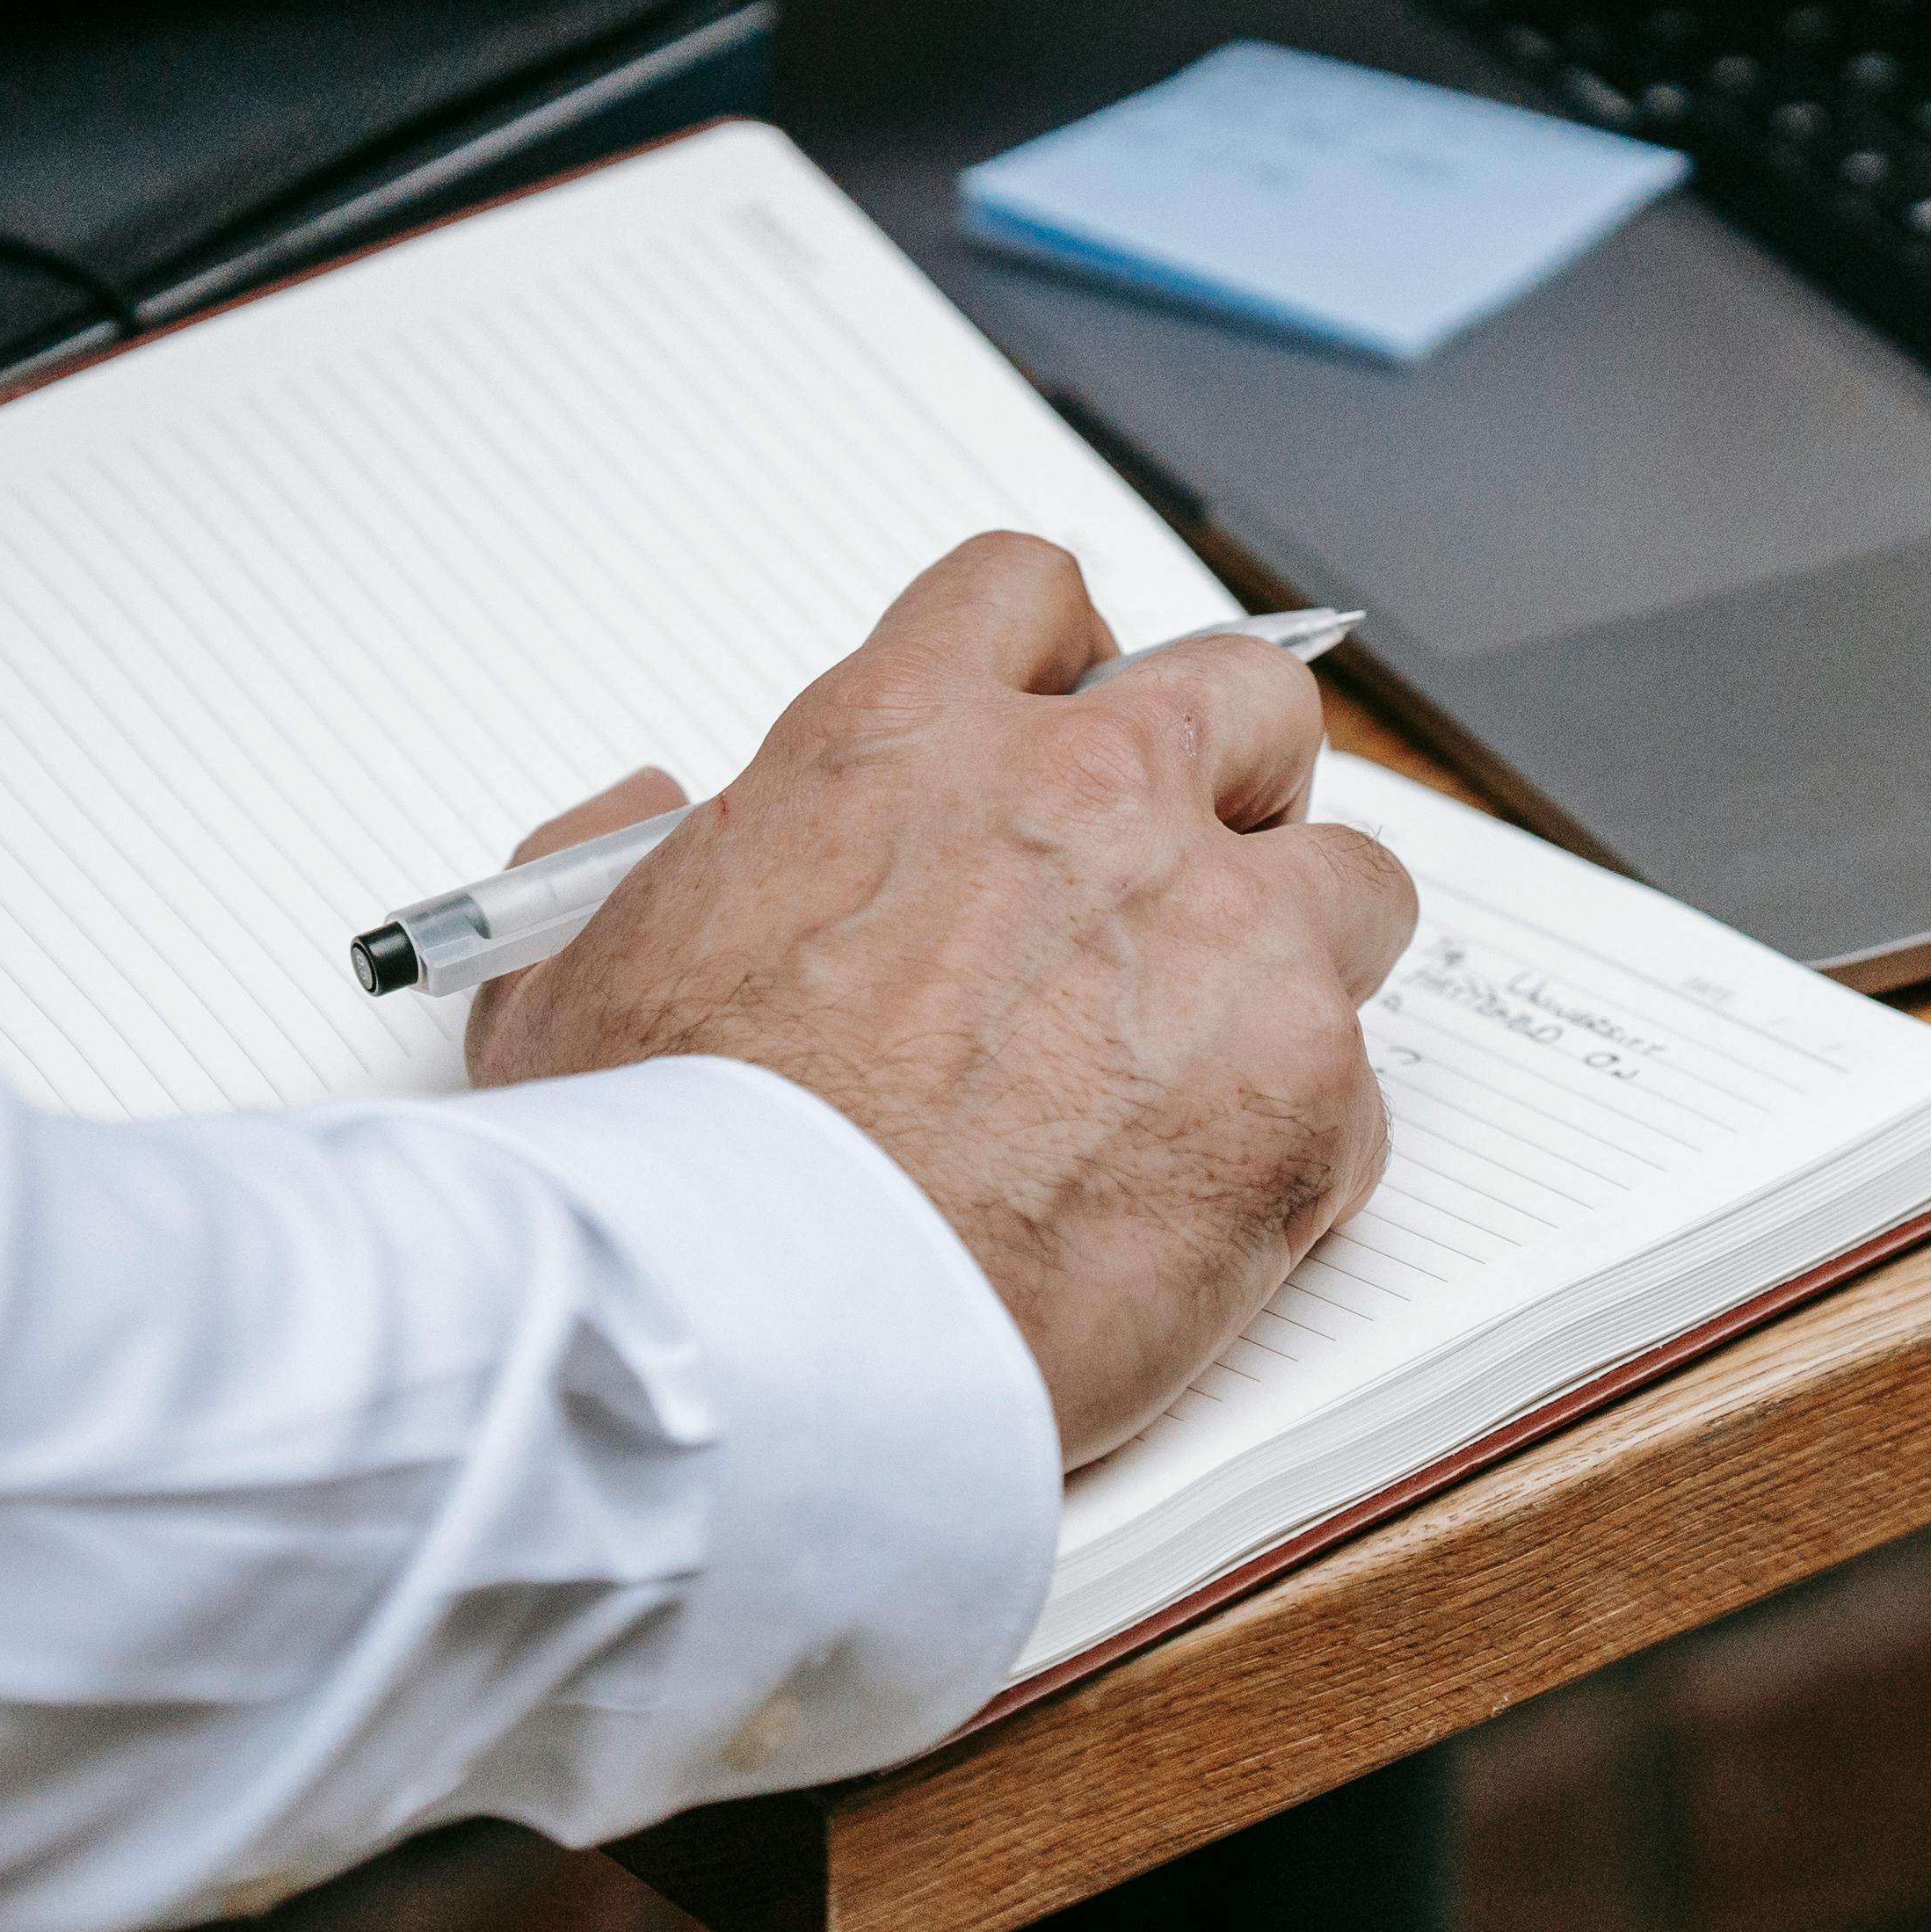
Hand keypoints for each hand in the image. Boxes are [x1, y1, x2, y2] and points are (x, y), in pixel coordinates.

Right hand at [468, 535, 1417, 1466]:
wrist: (756, 1332)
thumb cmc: (662, 1177)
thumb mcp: (568, 970)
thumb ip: (628, 859)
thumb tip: (651, 817)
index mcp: (905, 745)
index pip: (1033, 599)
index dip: (1065, 667)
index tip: (1070, 733)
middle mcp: (1086, 802)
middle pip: (1248, 704)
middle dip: (1232, 783)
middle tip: (1181, 892)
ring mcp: (1218, 935)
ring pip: (1355, 884)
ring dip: (1302, 958)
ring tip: (1216, 1069)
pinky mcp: (1300, 1089)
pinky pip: (1362, 1093)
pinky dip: (1300, 1150)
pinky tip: (1202, 1218)